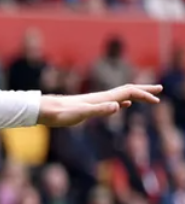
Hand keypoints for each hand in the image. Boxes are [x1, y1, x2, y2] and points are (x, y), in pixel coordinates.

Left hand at [38, 83, 163, 127]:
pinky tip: (121, 106)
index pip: (129, 93)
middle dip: (144, 90)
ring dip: (135, 96)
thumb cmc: (61, 114)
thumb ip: (100, 110)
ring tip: (146, 97)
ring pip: (120, 96)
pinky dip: (121, 102)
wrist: (44, 111)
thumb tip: (118, 106)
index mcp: (102, 98)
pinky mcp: (88, 107)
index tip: (157, 100)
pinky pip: (111, 102)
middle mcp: (100, 97)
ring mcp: (95, 101)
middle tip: (160, 89)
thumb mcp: (81, 114)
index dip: (144, 95)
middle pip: (127, 91)